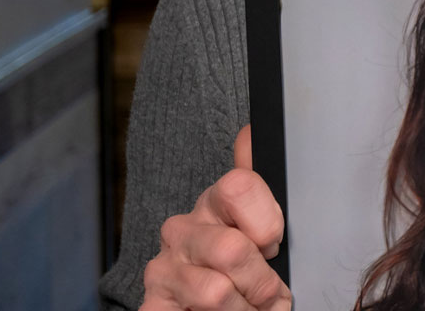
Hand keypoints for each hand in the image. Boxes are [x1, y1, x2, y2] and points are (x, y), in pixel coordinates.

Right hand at [141, 125, 291, 310]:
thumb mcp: (260, 228)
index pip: (239, 187)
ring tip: (247, 309)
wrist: (209, 310)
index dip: (267, 224)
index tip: (272, 245)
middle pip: (233, 249)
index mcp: (213, 204)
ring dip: (245, 309)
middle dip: (262, 282)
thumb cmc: (243, 271)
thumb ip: (258, 188)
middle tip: (268, 292)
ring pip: (217, 291)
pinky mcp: (153, 306)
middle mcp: (182, 231)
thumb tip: (250, 132)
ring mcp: (163, 269)